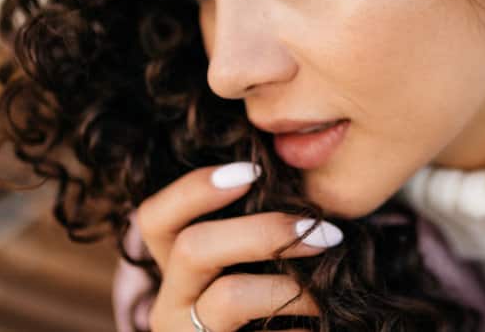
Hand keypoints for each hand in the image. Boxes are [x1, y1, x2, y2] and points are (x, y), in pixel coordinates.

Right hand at [135, 161, 342, 330]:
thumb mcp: (259, 266)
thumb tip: (305, 185)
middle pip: (192, 247)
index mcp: (178, 270)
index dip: (195, 187)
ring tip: (330, 290)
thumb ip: (263, 230)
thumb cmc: (275, 310)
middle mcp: (172, 305)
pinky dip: (297, 330)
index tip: (253, 170)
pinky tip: (319, 328)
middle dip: (264, 232)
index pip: (155, 217)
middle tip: (329, 233)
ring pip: (229, 296)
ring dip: (291, 286)